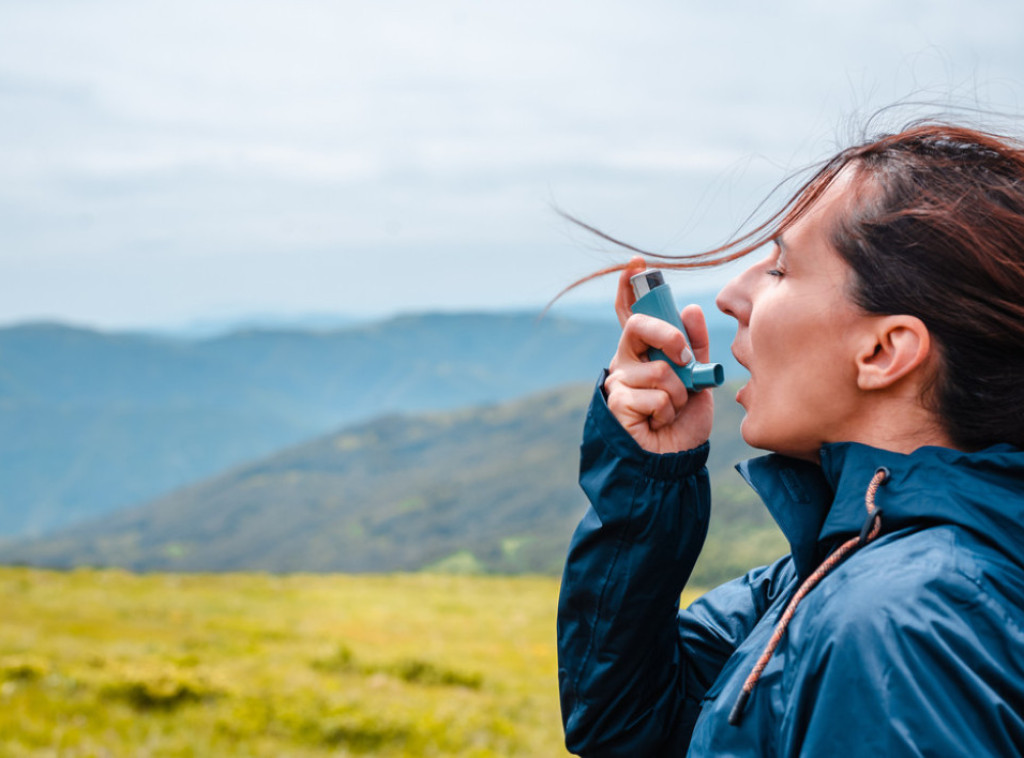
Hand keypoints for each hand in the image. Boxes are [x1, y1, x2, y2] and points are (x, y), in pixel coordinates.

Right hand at [604, 257, 714, 453]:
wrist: (673, 461)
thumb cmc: (683, 421)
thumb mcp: (699, 378)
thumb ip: (696, 345)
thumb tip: (690, 309)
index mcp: (644, 351)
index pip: (631, 312)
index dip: (628, 286)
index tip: (636, 263)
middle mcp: (627, 361)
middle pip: (639, 327)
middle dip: (668, 337)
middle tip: (685, 358)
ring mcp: (619, 381)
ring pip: (658, 368)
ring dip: (677, 393)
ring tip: (672, 410)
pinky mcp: (617, 402)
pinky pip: (654, 394)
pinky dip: (667, 410)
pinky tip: (659, 422)